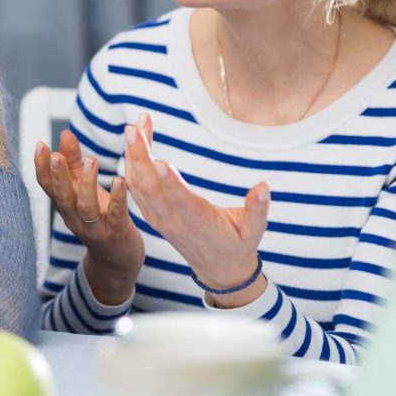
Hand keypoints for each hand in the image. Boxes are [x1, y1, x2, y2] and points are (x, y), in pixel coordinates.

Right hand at [34, 129, 143, 305]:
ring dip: (86, 184)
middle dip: (58, 176)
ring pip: (86, 207)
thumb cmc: (100, 216)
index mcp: (66, 204)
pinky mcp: (117, 232)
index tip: (40, 145)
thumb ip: (74, 162)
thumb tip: (65, 134)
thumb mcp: (83, 189)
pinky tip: (120, 180)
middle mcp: (75, 217)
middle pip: (62, 197)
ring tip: (90, 161)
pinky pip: (116, 214)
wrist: (117, 258)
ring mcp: (95, 227)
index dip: (42, 167)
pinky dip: (118, 198)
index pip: (48, 185)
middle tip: (56, 155)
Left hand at [122, 114, 269, 306]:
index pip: (181, 202)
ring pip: (138, 186)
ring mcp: (159, 219)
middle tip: (132, 127)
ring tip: (134, 126)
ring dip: (133, 155)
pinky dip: (132, 164)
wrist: (218, 269)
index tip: (160, 160)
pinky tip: (135, 142)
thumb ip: (258, 210)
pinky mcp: (153, 215)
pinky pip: (136, 189)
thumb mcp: (254, 232)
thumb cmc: (238, 245)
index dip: (170, 183)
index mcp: (199, 223)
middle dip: (139, 156)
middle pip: (150, 189)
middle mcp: (173, 221)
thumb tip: (264, 186)